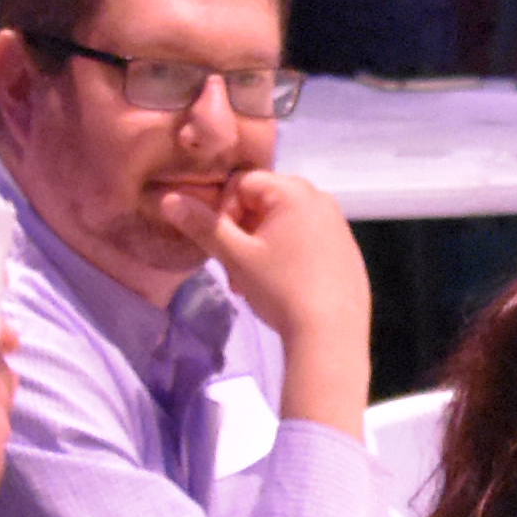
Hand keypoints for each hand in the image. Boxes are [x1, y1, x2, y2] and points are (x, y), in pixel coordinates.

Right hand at [158, 168, 372, 433]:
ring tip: (251, 282)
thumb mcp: (235, 257)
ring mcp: (339, 225)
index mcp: (295, 192)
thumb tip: (169, 198)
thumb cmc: (280, 288)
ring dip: (259, 246)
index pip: (242, 183)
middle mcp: (321, 199)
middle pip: (264, 202)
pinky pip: (307, 240)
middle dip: (241, 232)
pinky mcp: (347, 251)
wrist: (330, 334)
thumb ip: (203, 225)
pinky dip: (287, 255)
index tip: (222, 246)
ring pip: (284, 223)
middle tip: (233, 267)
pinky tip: (281, 286)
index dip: (223, 211)